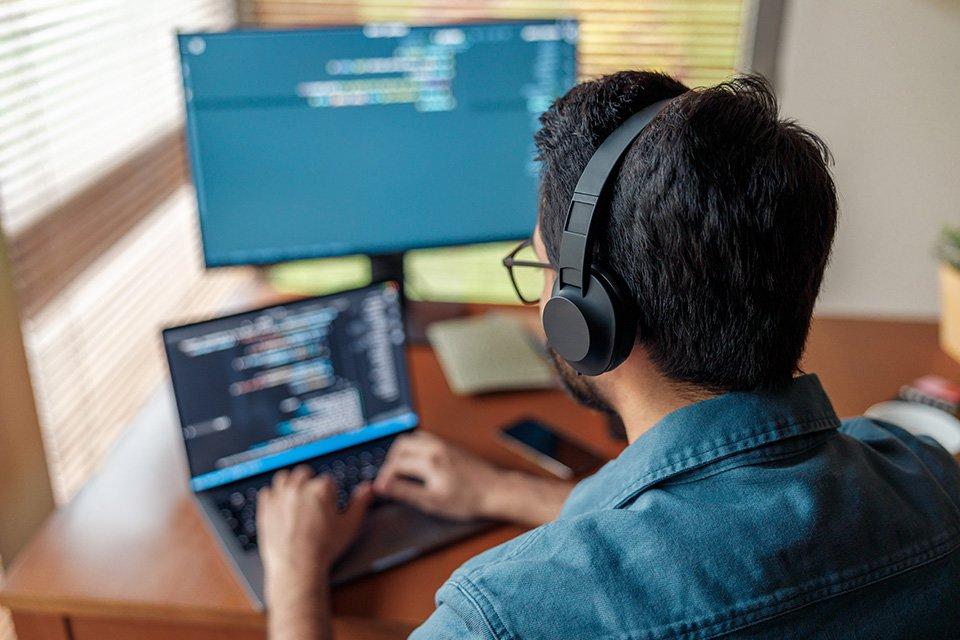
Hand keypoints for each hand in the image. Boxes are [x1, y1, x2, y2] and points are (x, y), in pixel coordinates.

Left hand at [257, 466, 372, 610]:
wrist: (297, 567)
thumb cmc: (323, 548)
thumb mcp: (349, 526)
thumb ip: (360, 503)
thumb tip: (367, 488)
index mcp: (321, 489)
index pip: (328, 480)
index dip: (331, 493)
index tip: (329, 505)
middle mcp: (299, 488)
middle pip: (305, 473)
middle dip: (310, 484)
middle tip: (314, 502)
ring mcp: (280, 497)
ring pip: (284, 477)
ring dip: (291, 484)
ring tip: (297, 499)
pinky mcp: (265, 508)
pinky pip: (267, 491)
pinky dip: (274, 496)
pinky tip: (282, 506)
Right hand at [373, 431, 500, 520]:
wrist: (495, 490)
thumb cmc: (468, 499)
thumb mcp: (432, 502)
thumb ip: (405, 492)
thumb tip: (384, 486)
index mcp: (429, 461)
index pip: (396, 464)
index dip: (385, 477)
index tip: (382, 488)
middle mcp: (435, 447)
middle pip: (401, 445)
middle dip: (391, 461)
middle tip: (390, 477)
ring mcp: (444, 443)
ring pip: (413, 438)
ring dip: (403, 451)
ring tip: (402, 469)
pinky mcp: (451, 445)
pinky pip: (426, 438)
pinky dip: (415, 447)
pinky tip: (419, 462)